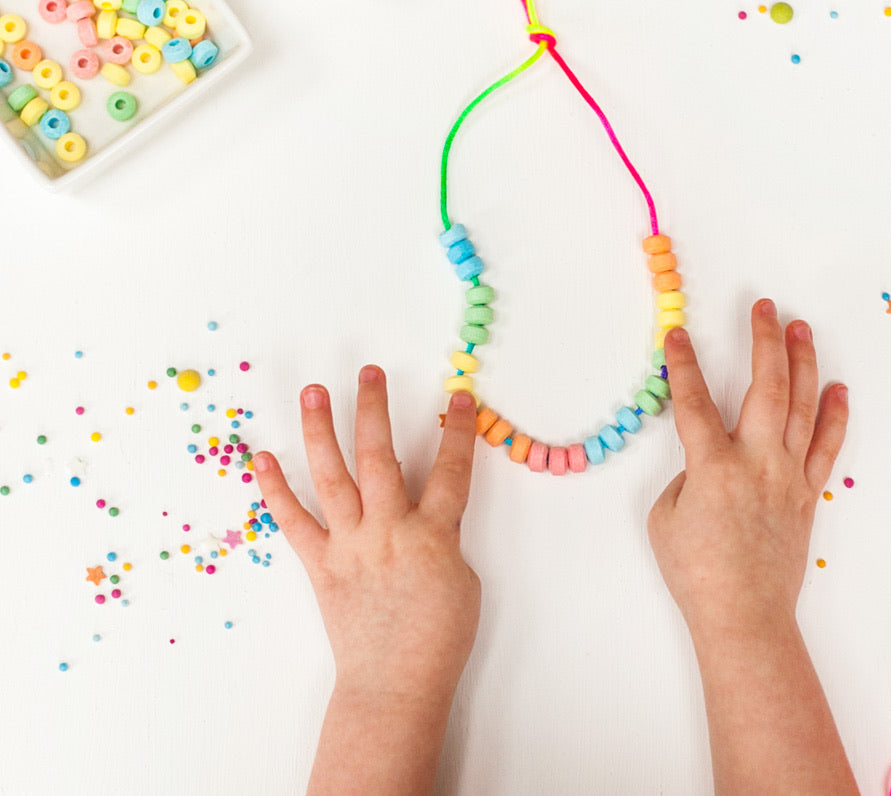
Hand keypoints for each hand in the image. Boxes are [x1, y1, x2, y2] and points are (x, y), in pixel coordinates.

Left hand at [253, 368, 480, 794]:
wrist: (394, 685)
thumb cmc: (438, 638)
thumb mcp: (460, 578)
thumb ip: (443, 534)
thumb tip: (425, 507)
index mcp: (433, 534)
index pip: (450, 469)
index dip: (457, 429)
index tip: (459, 395)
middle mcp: (388, 530)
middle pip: (382, 456)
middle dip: (375, 408)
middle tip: (368, 372)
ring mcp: (350, 544)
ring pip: (334, 477)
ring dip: (322, 430)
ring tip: (314, 392)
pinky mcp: (321, 564)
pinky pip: (294, 521)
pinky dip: (276, 490)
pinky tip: (262, 458)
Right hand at [647, 300, 847, 644]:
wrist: (745, 616)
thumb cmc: (696, 571)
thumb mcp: (668, 515)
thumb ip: (690, 474)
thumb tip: (711, 459)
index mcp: (712, 466)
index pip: (693, 402)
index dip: (683, 365)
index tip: (678, 335)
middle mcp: (756, 462)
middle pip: (764, 388)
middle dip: (763, 341)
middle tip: (764, 307)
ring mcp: (787, 475)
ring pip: (801, 407)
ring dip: (801, 363)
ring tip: (800, 329)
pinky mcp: (806, 493)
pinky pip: (826, 447)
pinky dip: (834, 416)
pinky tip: (836, 388)